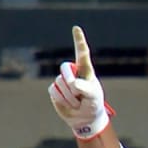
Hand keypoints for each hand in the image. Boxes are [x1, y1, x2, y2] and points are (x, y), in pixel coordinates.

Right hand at [48, 25, 114, 140]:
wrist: (85, 118)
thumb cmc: (93, 103)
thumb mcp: (93, 96)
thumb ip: (84, 87)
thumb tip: (71, 83)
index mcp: (85, 70)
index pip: (82, 53)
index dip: (78, 40)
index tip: (76, 28)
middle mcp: (72, 72)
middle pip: (64, 68)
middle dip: (70, 82)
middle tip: (79, 94)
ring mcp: (62, 80)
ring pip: (60, 83)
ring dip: (69, 97)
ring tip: (77, 102)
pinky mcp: (54, 90)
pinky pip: (53, 91)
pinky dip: (62, 100)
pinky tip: (69, 104)